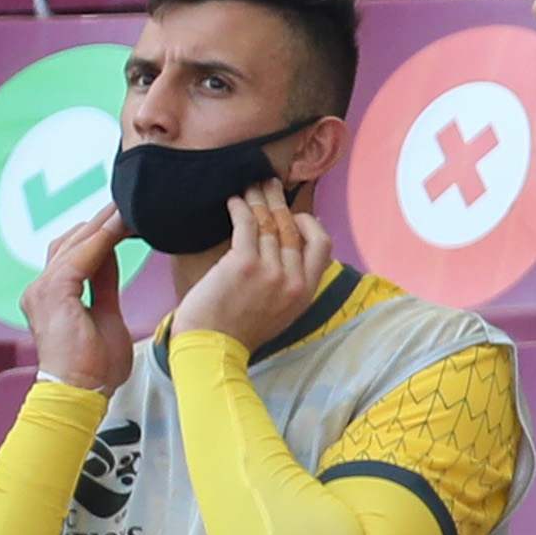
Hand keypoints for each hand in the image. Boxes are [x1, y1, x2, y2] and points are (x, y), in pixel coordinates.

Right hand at [24, 203, 134, 397]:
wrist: (79, 393)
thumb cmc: (94, 367)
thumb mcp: (106, 315)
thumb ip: (105, 285)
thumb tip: (110, 259)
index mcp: (51, 295)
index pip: (75, 254)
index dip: (100, 234)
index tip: (125, 216)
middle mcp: (40, 288)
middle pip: (71, 242)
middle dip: (101, 222)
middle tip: (129, 203)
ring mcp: (42, 289)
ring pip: (74, 243)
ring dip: (103, 224)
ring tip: (129, 207)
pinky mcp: (53, 292)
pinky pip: (80, 257)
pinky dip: (102, 239)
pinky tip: (122, 226)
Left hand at [167, 183, 338, 353]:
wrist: (213, 350)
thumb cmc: (239, 332)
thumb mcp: (281, 313)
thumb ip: (290, 284)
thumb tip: (291, 249)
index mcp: (305, 292)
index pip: (323, 246)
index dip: (310, 224)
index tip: (295, 215)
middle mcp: (293, 279)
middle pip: (294, 227)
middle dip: (280, 201)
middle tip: (269, 184)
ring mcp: (271, 271)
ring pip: (270, 222)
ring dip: (258, 199)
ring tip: (249, 187)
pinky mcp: (244, 264)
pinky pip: (246, 225)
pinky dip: (240, 208)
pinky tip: (233, 201)